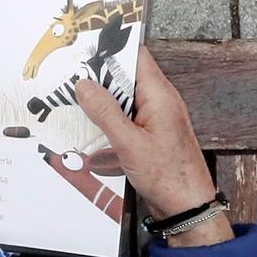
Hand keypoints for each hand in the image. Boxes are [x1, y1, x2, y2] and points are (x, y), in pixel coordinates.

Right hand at [74, 48, 233, 247]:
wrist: (187, 208)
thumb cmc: (168, 176)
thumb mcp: (129, 143)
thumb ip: (105, 112)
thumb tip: (84, 85)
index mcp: (159, 94)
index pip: (135, 56)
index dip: (111, 48)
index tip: (84, 48)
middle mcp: (159, 101)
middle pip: (125, 77)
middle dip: (98, 78)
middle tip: (68, 79)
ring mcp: (155, 118)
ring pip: (123, 100)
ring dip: (101, 104)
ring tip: (73, 106)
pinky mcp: (150, 135)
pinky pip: (125, 120)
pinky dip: (108, 123)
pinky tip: (92, 133)